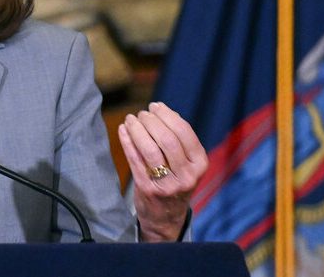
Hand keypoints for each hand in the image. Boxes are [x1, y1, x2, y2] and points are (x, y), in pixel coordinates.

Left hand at [117, 102, 207, 241]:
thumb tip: (162, 110)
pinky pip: (135, 160)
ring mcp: (167, 184)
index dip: (167, 115)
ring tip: (131, 119)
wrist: (166, 218)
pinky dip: (127, 141)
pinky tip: (123, 130)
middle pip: (167, 139)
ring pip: (150, 149)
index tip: (155, 106)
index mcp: (200, 164)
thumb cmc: (175, 181)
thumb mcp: (187, 163)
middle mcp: (187, 175)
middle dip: (151, 121)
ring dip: (138, 129)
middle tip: (141, 114)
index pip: (184, 132)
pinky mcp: (148, 189)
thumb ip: (179, 140)